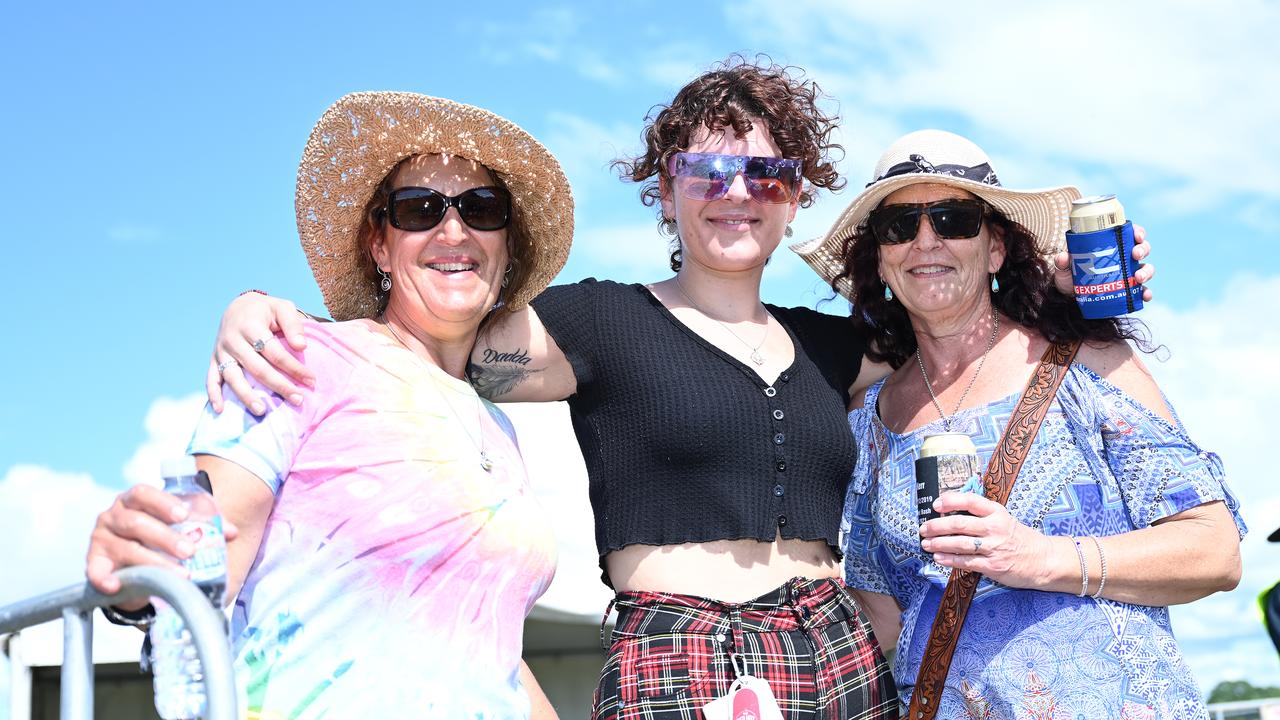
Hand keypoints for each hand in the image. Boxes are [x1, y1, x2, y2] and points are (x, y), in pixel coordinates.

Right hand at [85, 485, 239, 608]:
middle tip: (190, 551)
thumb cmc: (159, 537)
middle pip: (137, 522)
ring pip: (126, 548)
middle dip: (165, 537)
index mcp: (134, 501)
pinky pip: (95, 570)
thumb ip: (203, 525)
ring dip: (154, 562)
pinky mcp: (94, 562)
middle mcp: (113, 516)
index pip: (142, 493)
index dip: (162, 502)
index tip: (183, 515)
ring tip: (180, 574)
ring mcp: (101, 539)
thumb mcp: (177, 527)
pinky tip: (116, 585)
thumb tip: (231, 532)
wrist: (132, 563)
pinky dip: (103, 578)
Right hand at [206, 292, 313, 414]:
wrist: (238, 307)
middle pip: (257, 368)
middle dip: (279, 385)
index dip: (293, 367)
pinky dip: (213, 394)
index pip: (274, 352)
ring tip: (261, 411)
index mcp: (250, 325)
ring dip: (246, 396)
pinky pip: (211, 378)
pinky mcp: (214, 359)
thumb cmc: (265, 310)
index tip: (311, 380)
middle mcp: (233, 340)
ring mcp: (221, 351)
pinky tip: (220, 409)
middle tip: (298, 400)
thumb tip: (302, 347)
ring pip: (233, 377)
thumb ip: (293, 324)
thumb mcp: (282, 307)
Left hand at [918, 492, 1054, 588]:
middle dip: (937, 526)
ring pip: (960, 543)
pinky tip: (938, 558)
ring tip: (926, 544)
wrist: (1043, 560)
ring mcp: (994, 547)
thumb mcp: (1003, 519)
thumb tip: (949, 514)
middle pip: (959, 524)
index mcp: (996, 512)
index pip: (970, 501)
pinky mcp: (993, 566)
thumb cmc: (1019, 538)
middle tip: (923, 528)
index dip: (950, 500)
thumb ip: (981, 515)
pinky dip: (949, 560)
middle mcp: (994, 527)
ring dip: (939, 544)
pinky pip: (966, 562)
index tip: (935, 504)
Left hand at [1052, 223, 1154, 301]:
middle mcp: (1123, 258)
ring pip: (1146, 268)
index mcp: (1112, 245)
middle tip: (1135, 255)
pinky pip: (1142, 291)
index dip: (1138, 232)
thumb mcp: (1065, 267)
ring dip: (1146, 271)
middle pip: (1142, 249)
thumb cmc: (1071, 276)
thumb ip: (1063, 261)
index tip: (1137, 236)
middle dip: (1143, 250)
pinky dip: (1146, 293)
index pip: (1129, 234)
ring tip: (1138, 277)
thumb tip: (1063, 256)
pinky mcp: (1128, 290)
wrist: (1070, 297)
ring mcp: (1127, 274)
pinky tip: (1144, 297)